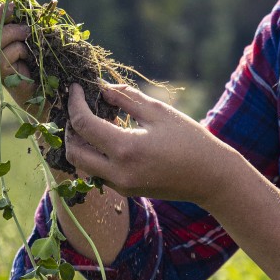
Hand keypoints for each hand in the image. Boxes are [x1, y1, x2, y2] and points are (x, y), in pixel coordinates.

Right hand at [0, 3, 37, 108]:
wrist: (51, 74)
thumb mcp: (21, 20)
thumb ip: (10, 10)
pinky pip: (0, 60)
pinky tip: (27, 52)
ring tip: (25, 31)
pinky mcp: (2, 77)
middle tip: (12, 9)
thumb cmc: (36, 42)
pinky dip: (17, 49)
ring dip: (7, 33)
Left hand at [63, 82, 235, 205]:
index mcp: (126, 149)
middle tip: (77, 107)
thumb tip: (102, 88)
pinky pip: (99, 173)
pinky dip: (95, 154)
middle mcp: (118, 172)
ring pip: (84, 165)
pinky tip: (107, 137)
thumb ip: (127, 98)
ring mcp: (121, 186)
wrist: (211, 177)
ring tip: (92, 120)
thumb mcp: (159, 112)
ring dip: (81, 143)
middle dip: (69, 128)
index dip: (74, 103)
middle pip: (74, 151)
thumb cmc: (190, 140)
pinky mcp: (127, 191)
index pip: (83, 124)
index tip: (75, 88)